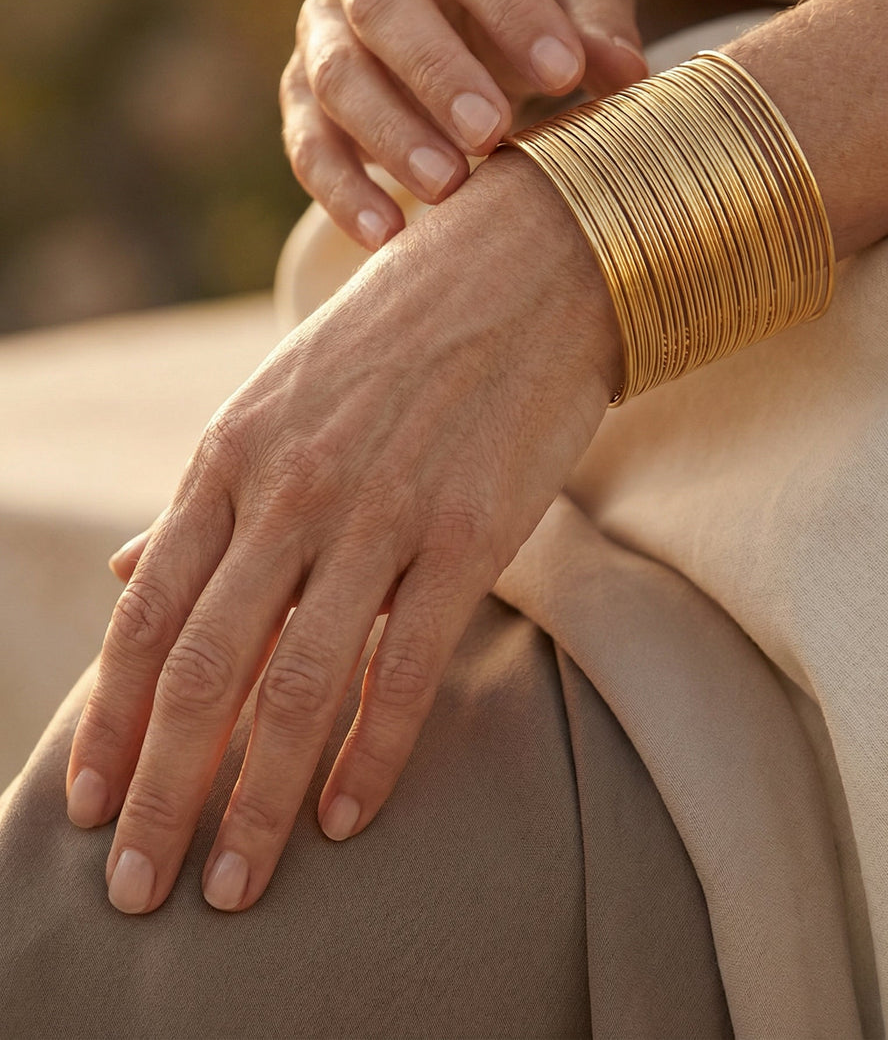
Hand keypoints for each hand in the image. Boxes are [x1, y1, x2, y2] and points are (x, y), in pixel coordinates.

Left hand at [67, 149, 622, 914]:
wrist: (529, 268)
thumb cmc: (398, 338)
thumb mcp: (278, 401)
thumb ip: (207, 498)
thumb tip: (127, 573)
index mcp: (231, 456)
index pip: (147, 617)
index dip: (109, 723)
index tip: (84, 808)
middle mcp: (291, 490)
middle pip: (204, 672)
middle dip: (162, 795)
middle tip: (136, 893)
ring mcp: (381, 513)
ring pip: (298, 686)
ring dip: (258, 802)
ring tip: (234, 884)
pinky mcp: (470, 533)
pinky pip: (406, 667)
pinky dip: (370, 754)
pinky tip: (345, 817)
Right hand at [280, 0, 647, 250]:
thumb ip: (597, 22)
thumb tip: (628, 74)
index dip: (513, 9)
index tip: (564, 74)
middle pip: (381, 4)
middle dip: (436, 71)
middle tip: (492, 134)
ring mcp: (320, 22)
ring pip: (335, 74)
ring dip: (389, 134)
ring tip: (449, 187)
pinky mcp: (300, 89)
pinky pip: (307, 140)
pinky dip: (341, 190)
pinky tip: (388, 233)